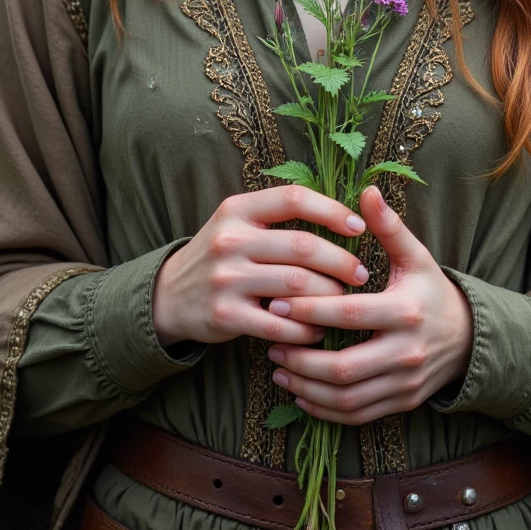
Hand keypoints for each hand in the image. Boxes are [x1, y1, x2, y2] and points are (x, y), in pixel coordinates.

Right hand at [152, 186, 368, 348]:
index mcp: (237, 210)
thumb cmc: (221, 256)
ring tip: (343, 302)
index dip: (332, 210)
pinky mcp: (226, 315)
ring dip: (329, 297)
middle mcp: (229, 240)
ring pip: (297, 286)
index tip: (359, 227)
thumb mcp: (238, 223)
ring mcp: (225, 279)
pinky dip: (306, 329)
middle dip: (341, 262)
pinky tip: (317, 330)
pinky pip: (281, 324)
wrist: (169, 296)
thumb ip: (278, 217)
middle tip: (361, 274)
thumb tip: (344, 217)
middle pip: (302, 247)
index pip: (293, 199)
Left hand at [264, 185, 473, 423]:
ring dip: (306, 386)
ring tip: (279, 366)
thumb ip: (389, 227)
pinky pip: (356, 415)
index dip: (309, 310)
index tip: (276, 301)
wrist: (467, 339)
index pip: (349, 315)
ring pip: (346, 397)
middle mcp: (406, 352)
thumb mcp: (416, 257)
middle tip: (271, 341)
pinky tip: (299, 392)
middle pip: (344, 367)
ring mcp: (404, 384)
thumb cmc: (431, 291)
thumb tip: (367, 189)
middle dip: (301, 357)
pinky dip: (324, 409)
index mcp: (406, 312)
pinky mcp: (401, 404)